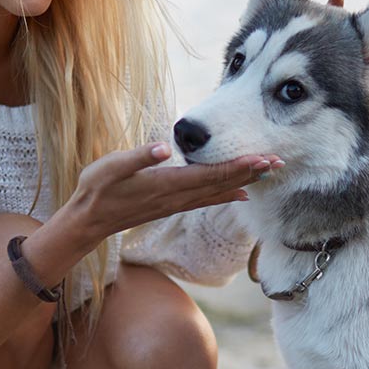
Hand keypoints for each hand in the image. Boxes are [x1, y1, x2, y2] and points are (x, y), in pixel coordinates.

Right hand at [63, 142, 283, 244]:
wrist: (88, 220)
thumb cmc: (97, 189)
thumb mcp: (110, 168)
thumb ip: (137, 158)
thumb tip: (164, 148)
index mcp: (166, 184)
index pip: (210, 174)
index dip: (238, 166)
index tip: (262, 158)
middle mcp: (177, 197)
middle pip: (222, 183)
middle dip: (251, 172)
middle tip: (279, 161)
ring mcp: (176, 203)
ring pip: (218, 191)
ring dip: (245, 181)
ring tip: (269, 172)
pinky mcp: (172, 205)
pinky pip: (207, 199)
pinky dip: (228, 193)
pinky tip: (243, 192)